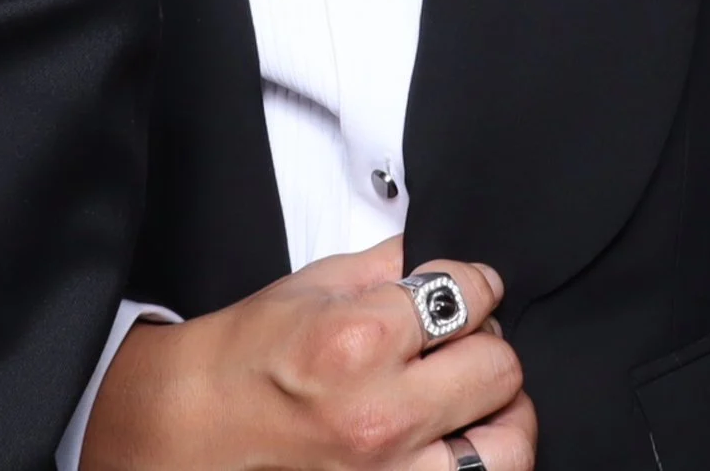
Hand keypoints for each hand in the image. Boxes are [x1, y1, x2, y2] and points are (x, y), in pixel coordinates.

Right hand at [82, 241, 532, 470]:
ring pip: (512, 443)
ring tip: (476, 398)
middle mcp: (384, 415)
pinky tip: (460, 438)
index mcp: (360, 341)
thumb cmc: (248, 358)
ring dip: (502, 413)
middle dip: (485, 343)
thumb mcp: (314, 283)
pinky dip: (480, 457)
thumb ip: (389, 265)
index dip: (475, 284)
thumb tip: (442, 258)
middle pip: (499, 367)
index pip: (469, 296)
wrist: (198, 427)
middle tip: (462, 342)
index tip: (471, 289)